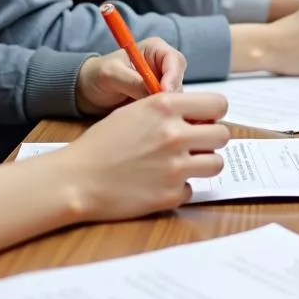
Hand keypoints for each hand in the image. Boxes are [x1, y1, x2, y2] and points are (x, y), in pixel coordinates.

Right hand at [57, 91, 229, 220]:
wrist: (76, 179)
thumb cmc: (103, 143)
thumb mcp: (136, 111)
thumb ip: (170, 109)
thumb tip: (201, 116)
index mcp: (165, 106)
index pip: (218, 104)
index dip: (214, 114)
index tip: (205, 121)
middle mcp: (174, 134)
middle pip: (222, 135)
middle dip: (210, 141)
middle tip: (194, 146)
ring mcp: (175, 166)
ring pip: (216, 163)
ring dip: (202, 165)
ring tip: (181, 165)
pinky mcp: (170, 195)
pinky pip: (192, 189)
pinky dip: (179, 188)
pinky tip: (159, 184)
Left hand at [75, 37, 186, 115]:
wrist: (88, 91)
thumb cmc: (97, 75)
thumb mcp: (111, 74)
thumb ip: (133, 81)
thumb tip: (152, 92)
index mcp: (155, 49)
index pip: (174, 60)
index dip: (172, 76)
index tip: (164, 92)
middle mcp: (163, 65)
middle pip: (179, 79)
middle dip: (171, 94)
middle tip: (159, 109)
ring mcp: (162, 83)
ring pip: (175, 96)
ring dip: (166, 106)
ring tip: (149, 116)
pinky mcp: (158, 100)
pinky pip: (167, 108)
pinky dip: (162, 114)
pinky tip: (150, 120)